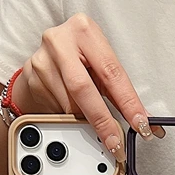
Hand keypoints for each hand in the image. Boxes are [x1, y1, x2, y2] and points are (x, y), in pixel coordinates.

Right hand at [13, 13, 162, 161]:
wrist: (45, 57)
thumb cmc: (80, 60)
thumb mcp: (100, 67)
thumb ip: (119, 92)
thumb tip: (144, 121)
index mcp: (85, 31)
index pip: (112, 73)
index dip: (127, 102)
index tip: (140, 124)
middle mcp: (60, 41)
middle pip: (84, 89)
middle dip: (103, 121)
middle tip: (116, 143)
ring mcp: (42, 59)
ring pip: (69, 103)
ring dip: (85, 119)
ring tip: (92, 121)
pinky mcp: (31, 77)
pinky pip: (56, 108)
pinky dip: (70, 117)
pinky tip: (72, 111)